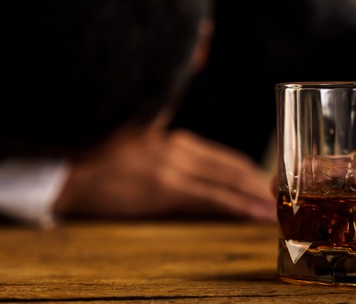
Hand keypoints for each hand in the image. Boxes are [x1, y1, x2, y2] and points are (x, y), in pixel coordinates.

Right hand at [54, 129, 274, 220]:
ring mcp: (173, 166)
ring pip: (230, 181)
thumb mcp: (144, 153)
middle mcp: (181, 148)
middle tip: (289, 202)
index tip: (274, 190)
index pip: (228, 159)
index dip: (254, 176)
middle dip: (264, 186)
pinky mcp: (164, 187)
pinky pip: (211, 199)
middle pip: (236, 168)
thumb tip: (198, 180)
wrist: (66, 174)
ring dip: (258, 197)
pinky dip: (238, 207)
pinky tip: (256, 216)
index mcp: (178, 141)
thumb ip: (173, 158)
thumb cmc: (102, 167)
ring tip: (281, 212)